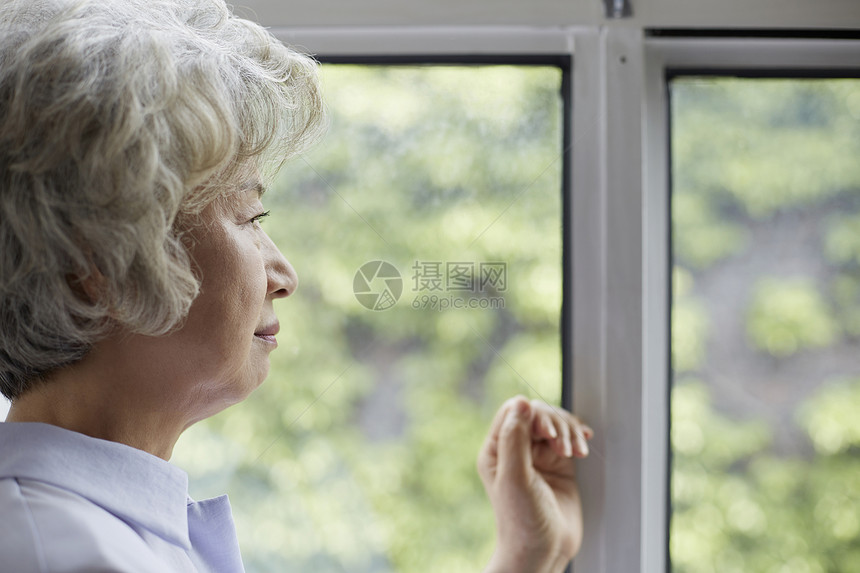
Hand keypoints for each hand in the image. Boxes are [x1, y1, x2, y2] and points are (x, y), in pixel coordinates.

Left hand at [478, 396, 592, 572]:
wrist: (543, 552)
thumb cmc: (522, 522)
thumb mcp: (515, 477)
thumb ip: (515, 438)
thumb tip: (521, 402)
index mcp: (496, 450)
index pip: (514, 411)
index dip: (534, 414)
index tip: (548, 434)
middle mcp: (515, 449)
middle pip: (537, 414)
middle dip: (555, 424)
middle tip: (562, 447)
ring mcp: (538, 456)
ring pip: (555, 423)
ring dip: (569, 432)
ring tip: (575, 452)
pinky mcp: (558, 464)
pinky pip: (569, 438)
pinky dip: (578, 439)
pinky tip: (582, 450)